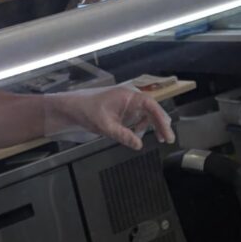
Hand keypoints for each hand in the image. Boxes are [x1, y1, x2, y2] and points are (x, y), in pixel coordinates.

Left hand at [48, 85, 174, 150]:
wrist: (73, 109)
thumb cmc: (86, 111)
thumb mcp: (105, 126)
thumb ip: (123, 135)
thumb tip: (139, 145)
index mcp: (128, 96)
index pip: (151, 105)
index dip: (161, 119)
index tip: (167, 133)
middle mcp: (130, 98)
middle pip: (152, 110)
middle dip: (161, 123)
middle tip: (167, 139)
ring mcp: (127, 105)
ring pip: (147, 114)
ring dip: (154, 126)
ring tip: (159, 139)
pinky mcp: (123, 112)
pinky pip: (138, 118)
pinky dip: (142, 127)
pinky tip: (140, 135)